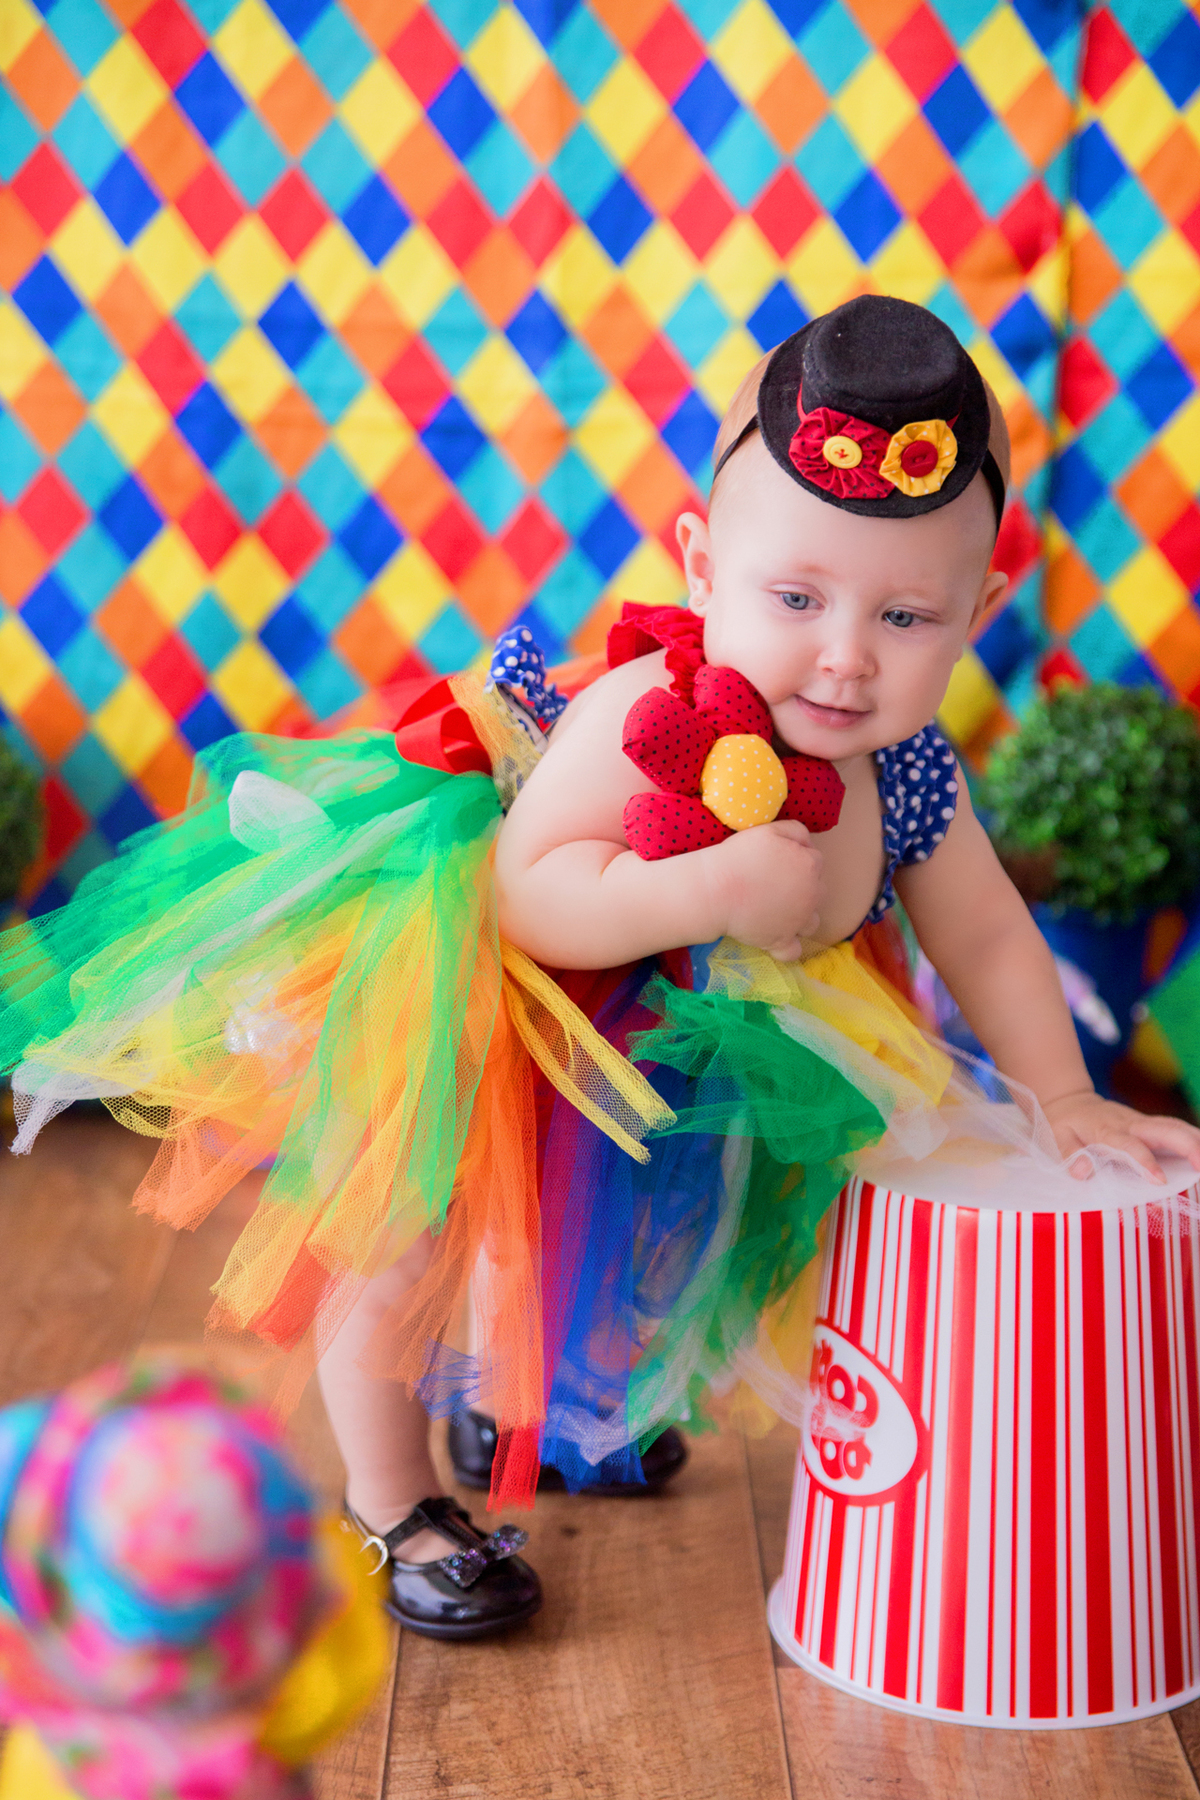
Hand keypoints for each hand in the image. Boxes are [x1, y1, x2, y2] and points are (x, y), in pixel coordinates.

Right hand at [701, 820, 822, 961]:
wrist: (716, 888)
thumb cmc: (740, 856)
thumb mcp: (770, 830)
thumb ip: (796, 831)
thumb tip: (809, 842)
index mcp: (811, 865)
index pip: (815, 860)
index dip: (796, 859)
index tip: (777, 862)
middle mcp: (812, 894)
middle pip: (817, 890)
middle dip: (802, 887)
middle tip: (774, 884)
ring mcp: (798, 921)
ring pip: (812, 922)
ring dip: (801, 917)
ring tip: (778, 911)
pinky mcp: (781, 941)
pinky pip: (793, 952)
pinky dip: (787, 948)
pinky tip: (776, 939)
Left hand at [1043, 1088, 1199, 1182]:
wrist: (1071, 1101)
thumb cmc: (1063, 1124)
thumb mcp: (1055, 1138)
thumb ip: (1069, 1154)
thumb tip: (1083, 1172)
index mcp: (1107, 1130)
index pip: (1130, 1146)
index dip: (1145, 1162)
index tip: (1160, 1180)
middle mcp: (1130, 1124)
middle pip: (1165, 1129)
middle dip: (1187, 1146)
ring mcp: (1143, 1123)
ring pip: (1175, 1127)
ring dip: (1196, 1141)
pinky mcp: (1150, 1126)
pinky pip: (1176, 1129)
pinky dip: (1194, 1138)